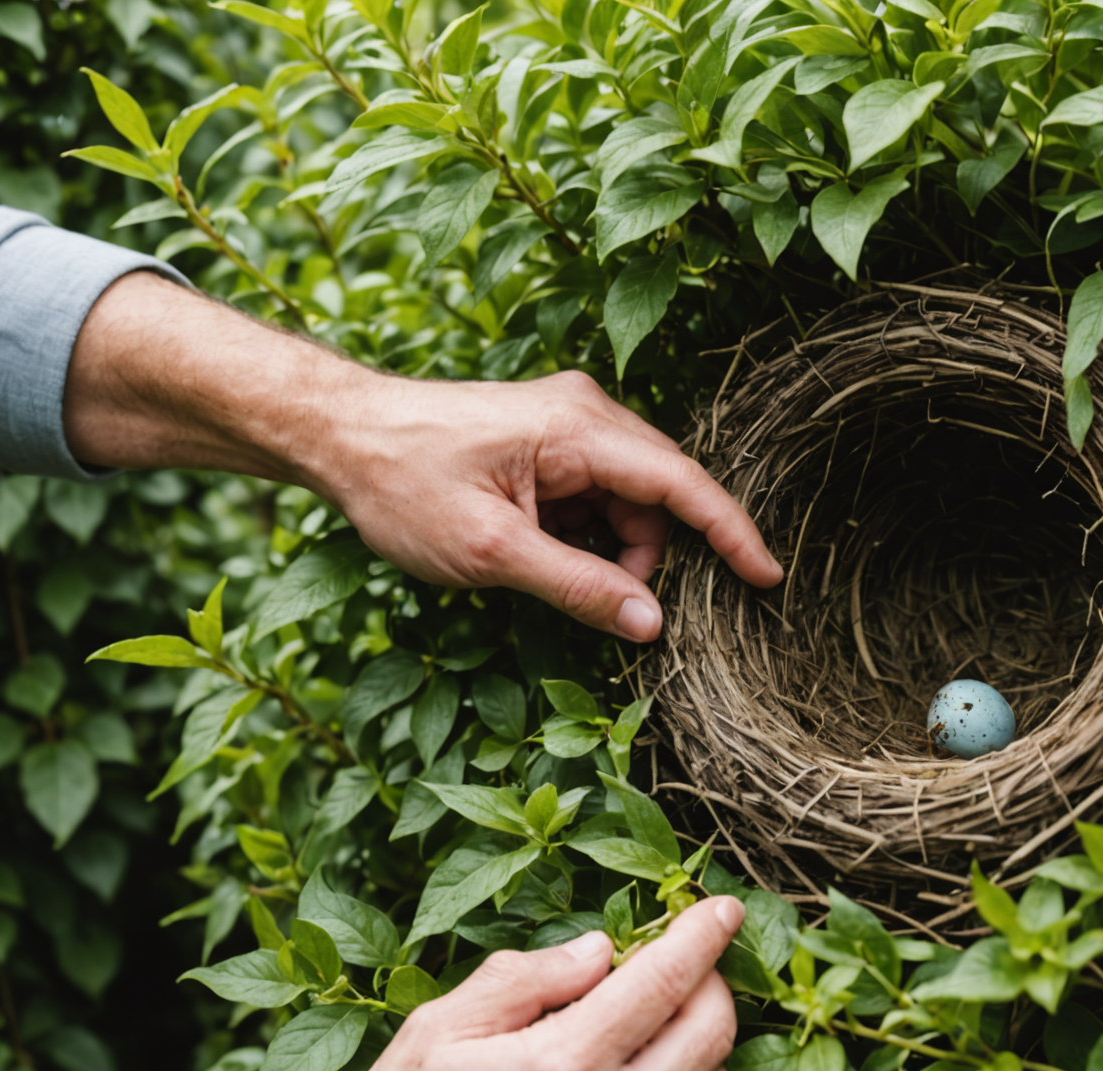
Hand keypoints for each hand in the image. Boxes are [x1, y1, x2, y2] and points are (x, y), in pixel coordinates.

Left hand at [63, 272, 781, 639]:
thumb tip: (650, 624)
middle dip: (647, 558)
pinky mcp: (548, 443)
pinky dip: (582, 536)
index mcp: (582, 428)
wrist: (334, 434)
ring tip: (541, 573)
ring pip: (626, 504)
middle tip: (603, 605)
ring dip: (608, 551)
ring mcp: (568, 426)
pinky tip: (536, 554)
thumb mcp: (492, 552)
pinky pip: (595, 497)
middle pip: (658, 498)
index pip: (684, 486)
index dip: (732, 536)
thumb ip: (579, 587)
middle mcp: (587, 414)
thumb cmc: (402, 481)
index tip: (768, 580)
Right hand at [327, 897, 746, 1070]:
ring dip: (703, 1046)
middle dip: (712, 983)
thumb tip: (599, 949)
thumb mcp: (437, 1035)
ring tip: (660, 1026)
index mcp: (562, 1064)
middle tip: (683, 964)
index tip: (723, 909)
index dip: (704, 935)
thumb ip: (523, 980)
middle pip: (712, 1033)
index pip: (666, 981)